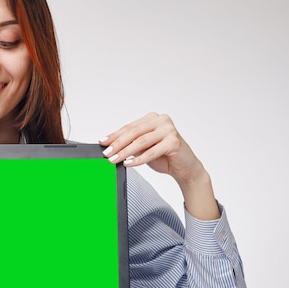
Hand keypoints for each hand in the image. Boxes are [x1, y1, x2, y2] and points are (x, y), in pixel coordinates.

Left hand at [99, 113, 219, 219]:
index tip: (102, 142)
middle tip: (107, 153)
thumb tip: (110, 147)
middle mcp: (161, 120)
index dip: (114, 135)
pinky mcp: (174, 141)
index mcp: (152, 119)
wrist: (186, 168)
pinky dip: (139, 159)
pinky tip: (129, 164)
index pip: (129, 127)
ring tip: (114, 159)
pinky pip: (152, 151)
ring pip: (141, 141)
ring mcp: (169, 129)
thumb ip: (131, 145)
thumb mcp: (143, 149)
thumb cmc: (165, 157)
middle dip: (117, 144)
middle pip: (133, 132)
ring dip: (125, 152)